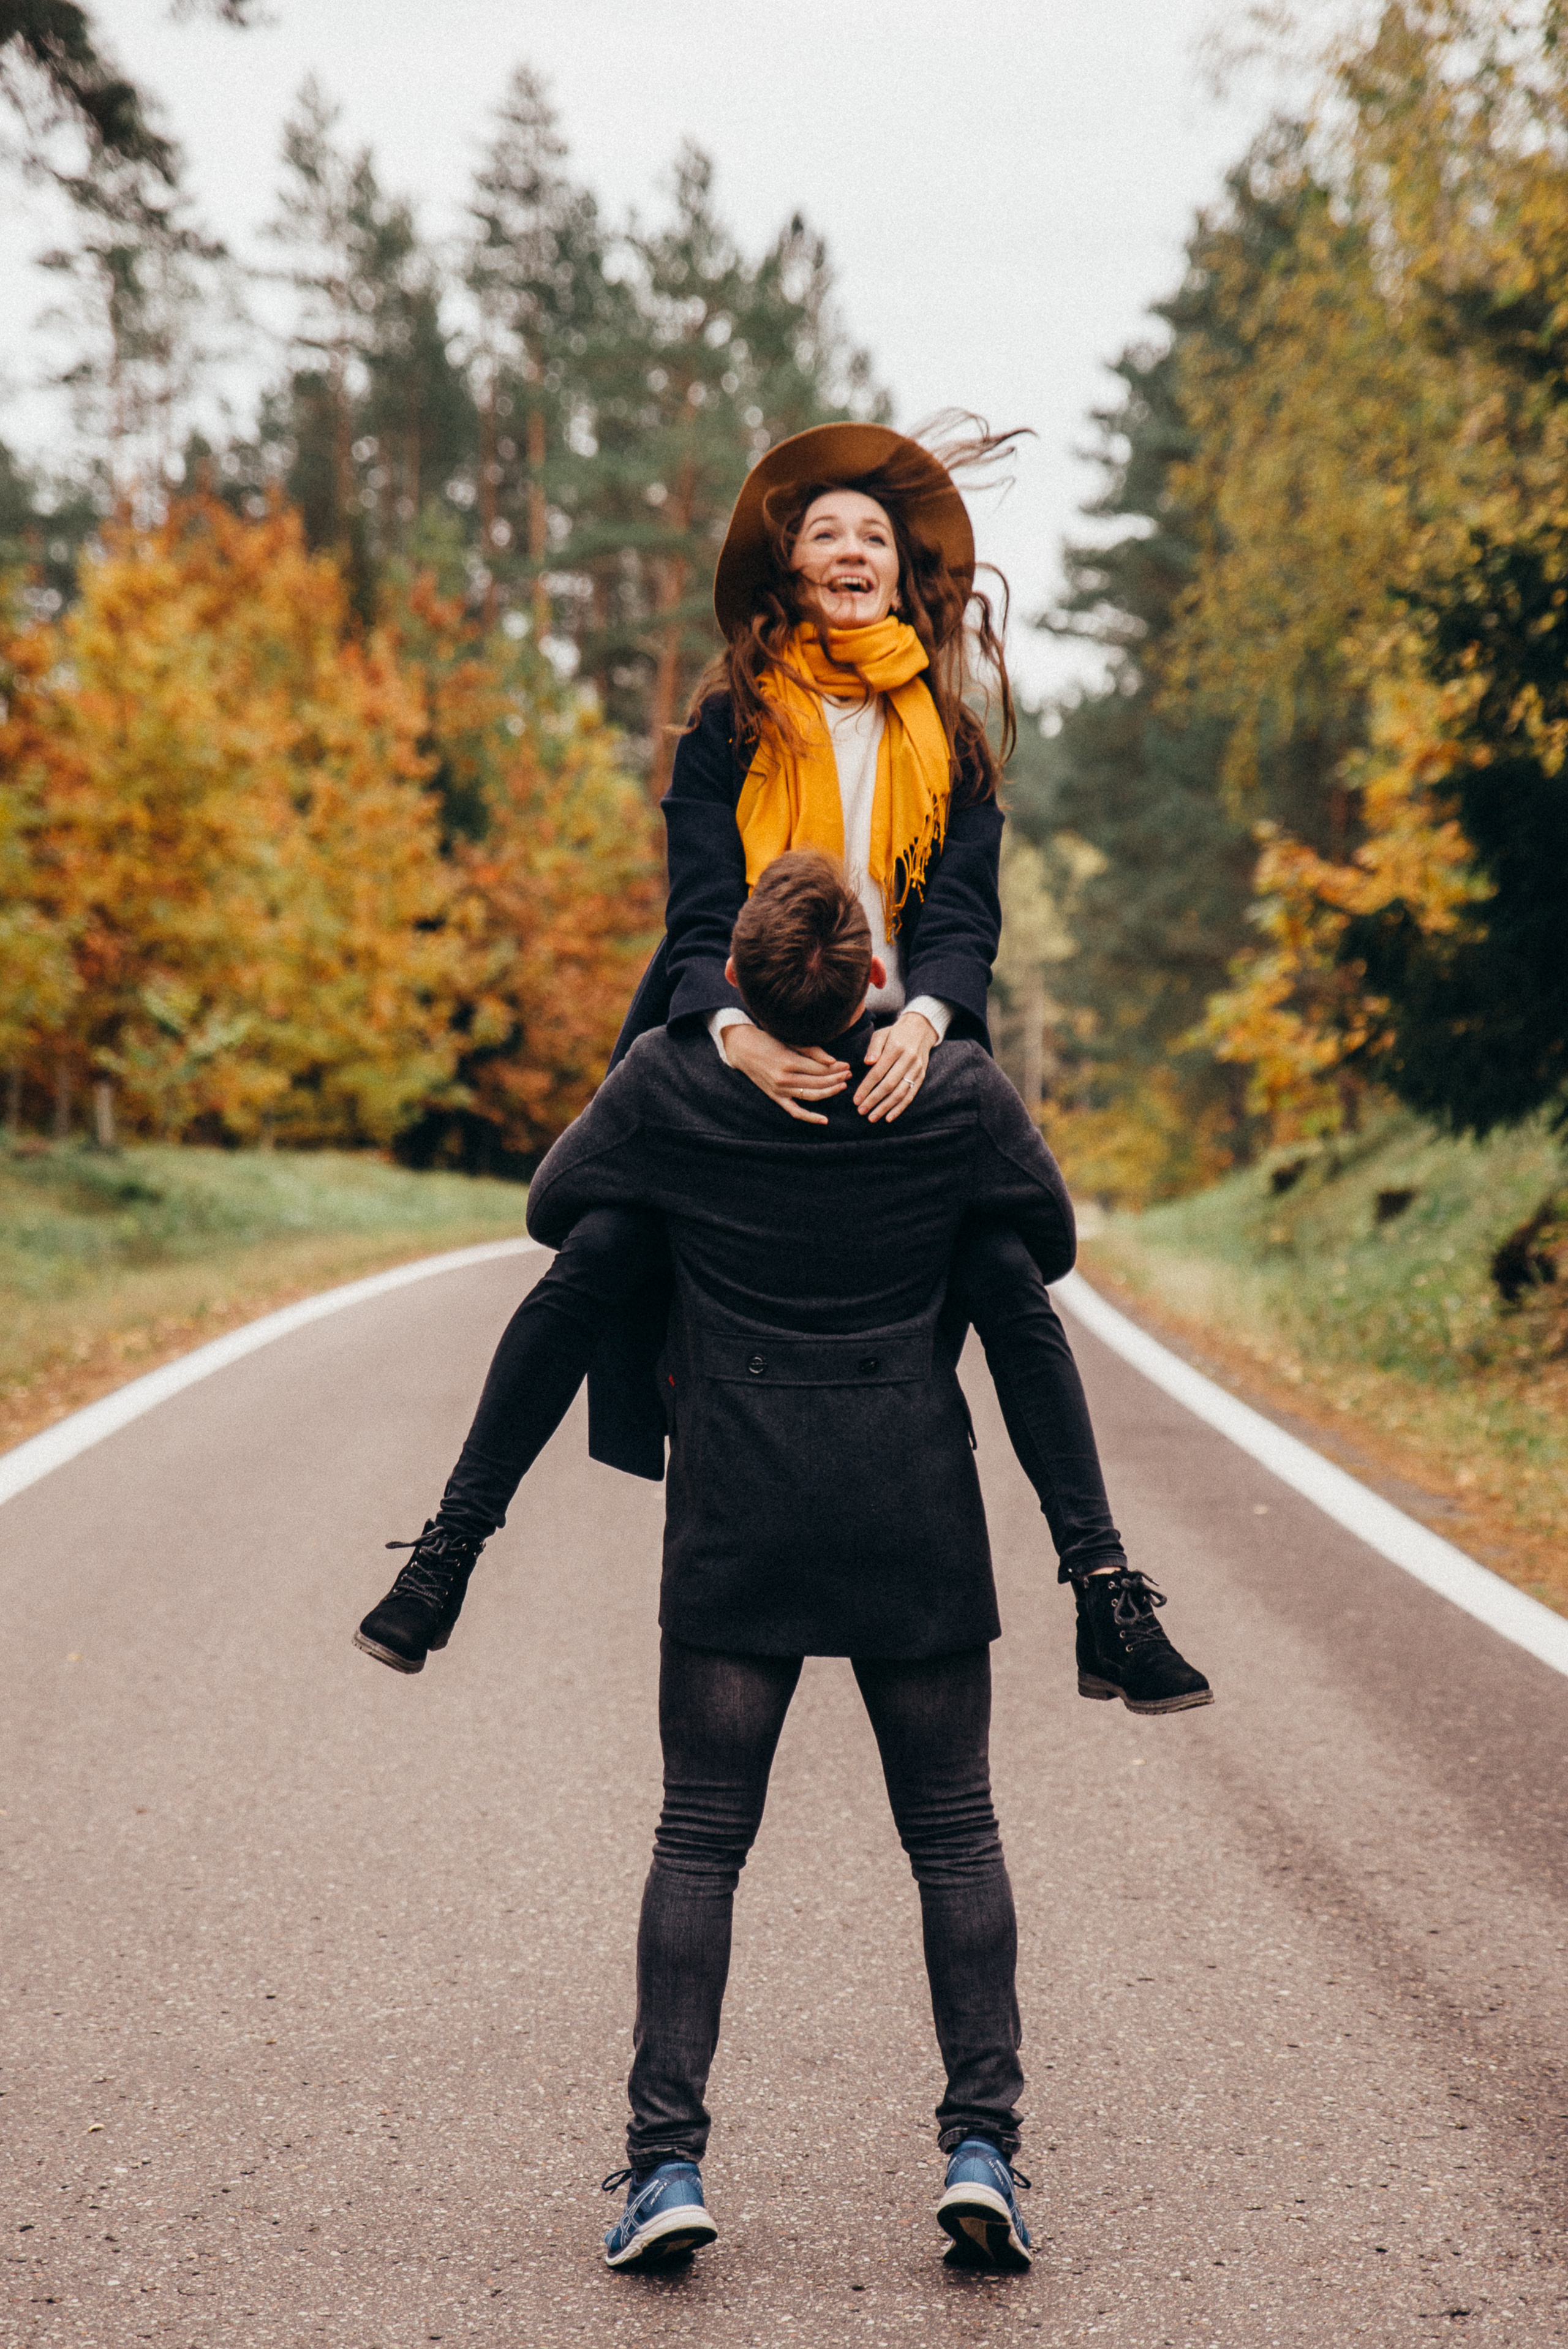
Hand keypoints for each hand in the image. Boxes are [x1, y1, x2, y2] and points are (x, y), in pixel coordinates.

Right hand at [723, 1021, 849, 1125]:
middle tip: (849, 1074)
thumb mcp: (789, 1040)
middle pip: (819, 1082)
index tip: (847, 1065)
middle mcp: (784, 1078)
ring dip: (830, 1092)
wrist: (742, 1049)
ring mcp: (779, 1090)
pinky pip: (795, 1111)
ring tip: (842, 1085)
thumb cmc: (767, 1040)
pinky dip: (810, 1117)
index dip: (836, 1068)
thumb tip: (833, 1061)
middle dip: (837, 1078)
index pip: (820, 1068)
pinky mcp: (775, 1097)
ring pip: (812, 1096)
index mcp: (788, 1061)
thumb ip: (811, 1051)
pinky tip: (825, 1120)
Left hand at [854, 1010, 935, 1122]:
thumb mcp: (882, 1034)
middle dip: (874, 1100)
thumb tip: (868, 1062)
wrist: (921, 1030)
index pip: (878, 1072)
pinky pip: (911, 1095)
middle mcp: (908, 1060)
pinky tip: (889, 1117)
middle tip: (861, 1111)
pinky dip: (900, 1108)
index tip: (856, 1099)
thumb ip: (873, 1047)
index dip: (866, 1087)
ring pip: (900, 1093)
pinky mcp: (921, 1076)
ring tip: (872, 1117)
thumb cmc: (895, 1033)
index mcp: (896, 1048)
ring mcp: (917, 1069)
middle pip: (889, 1085)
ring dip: (885, 1107)